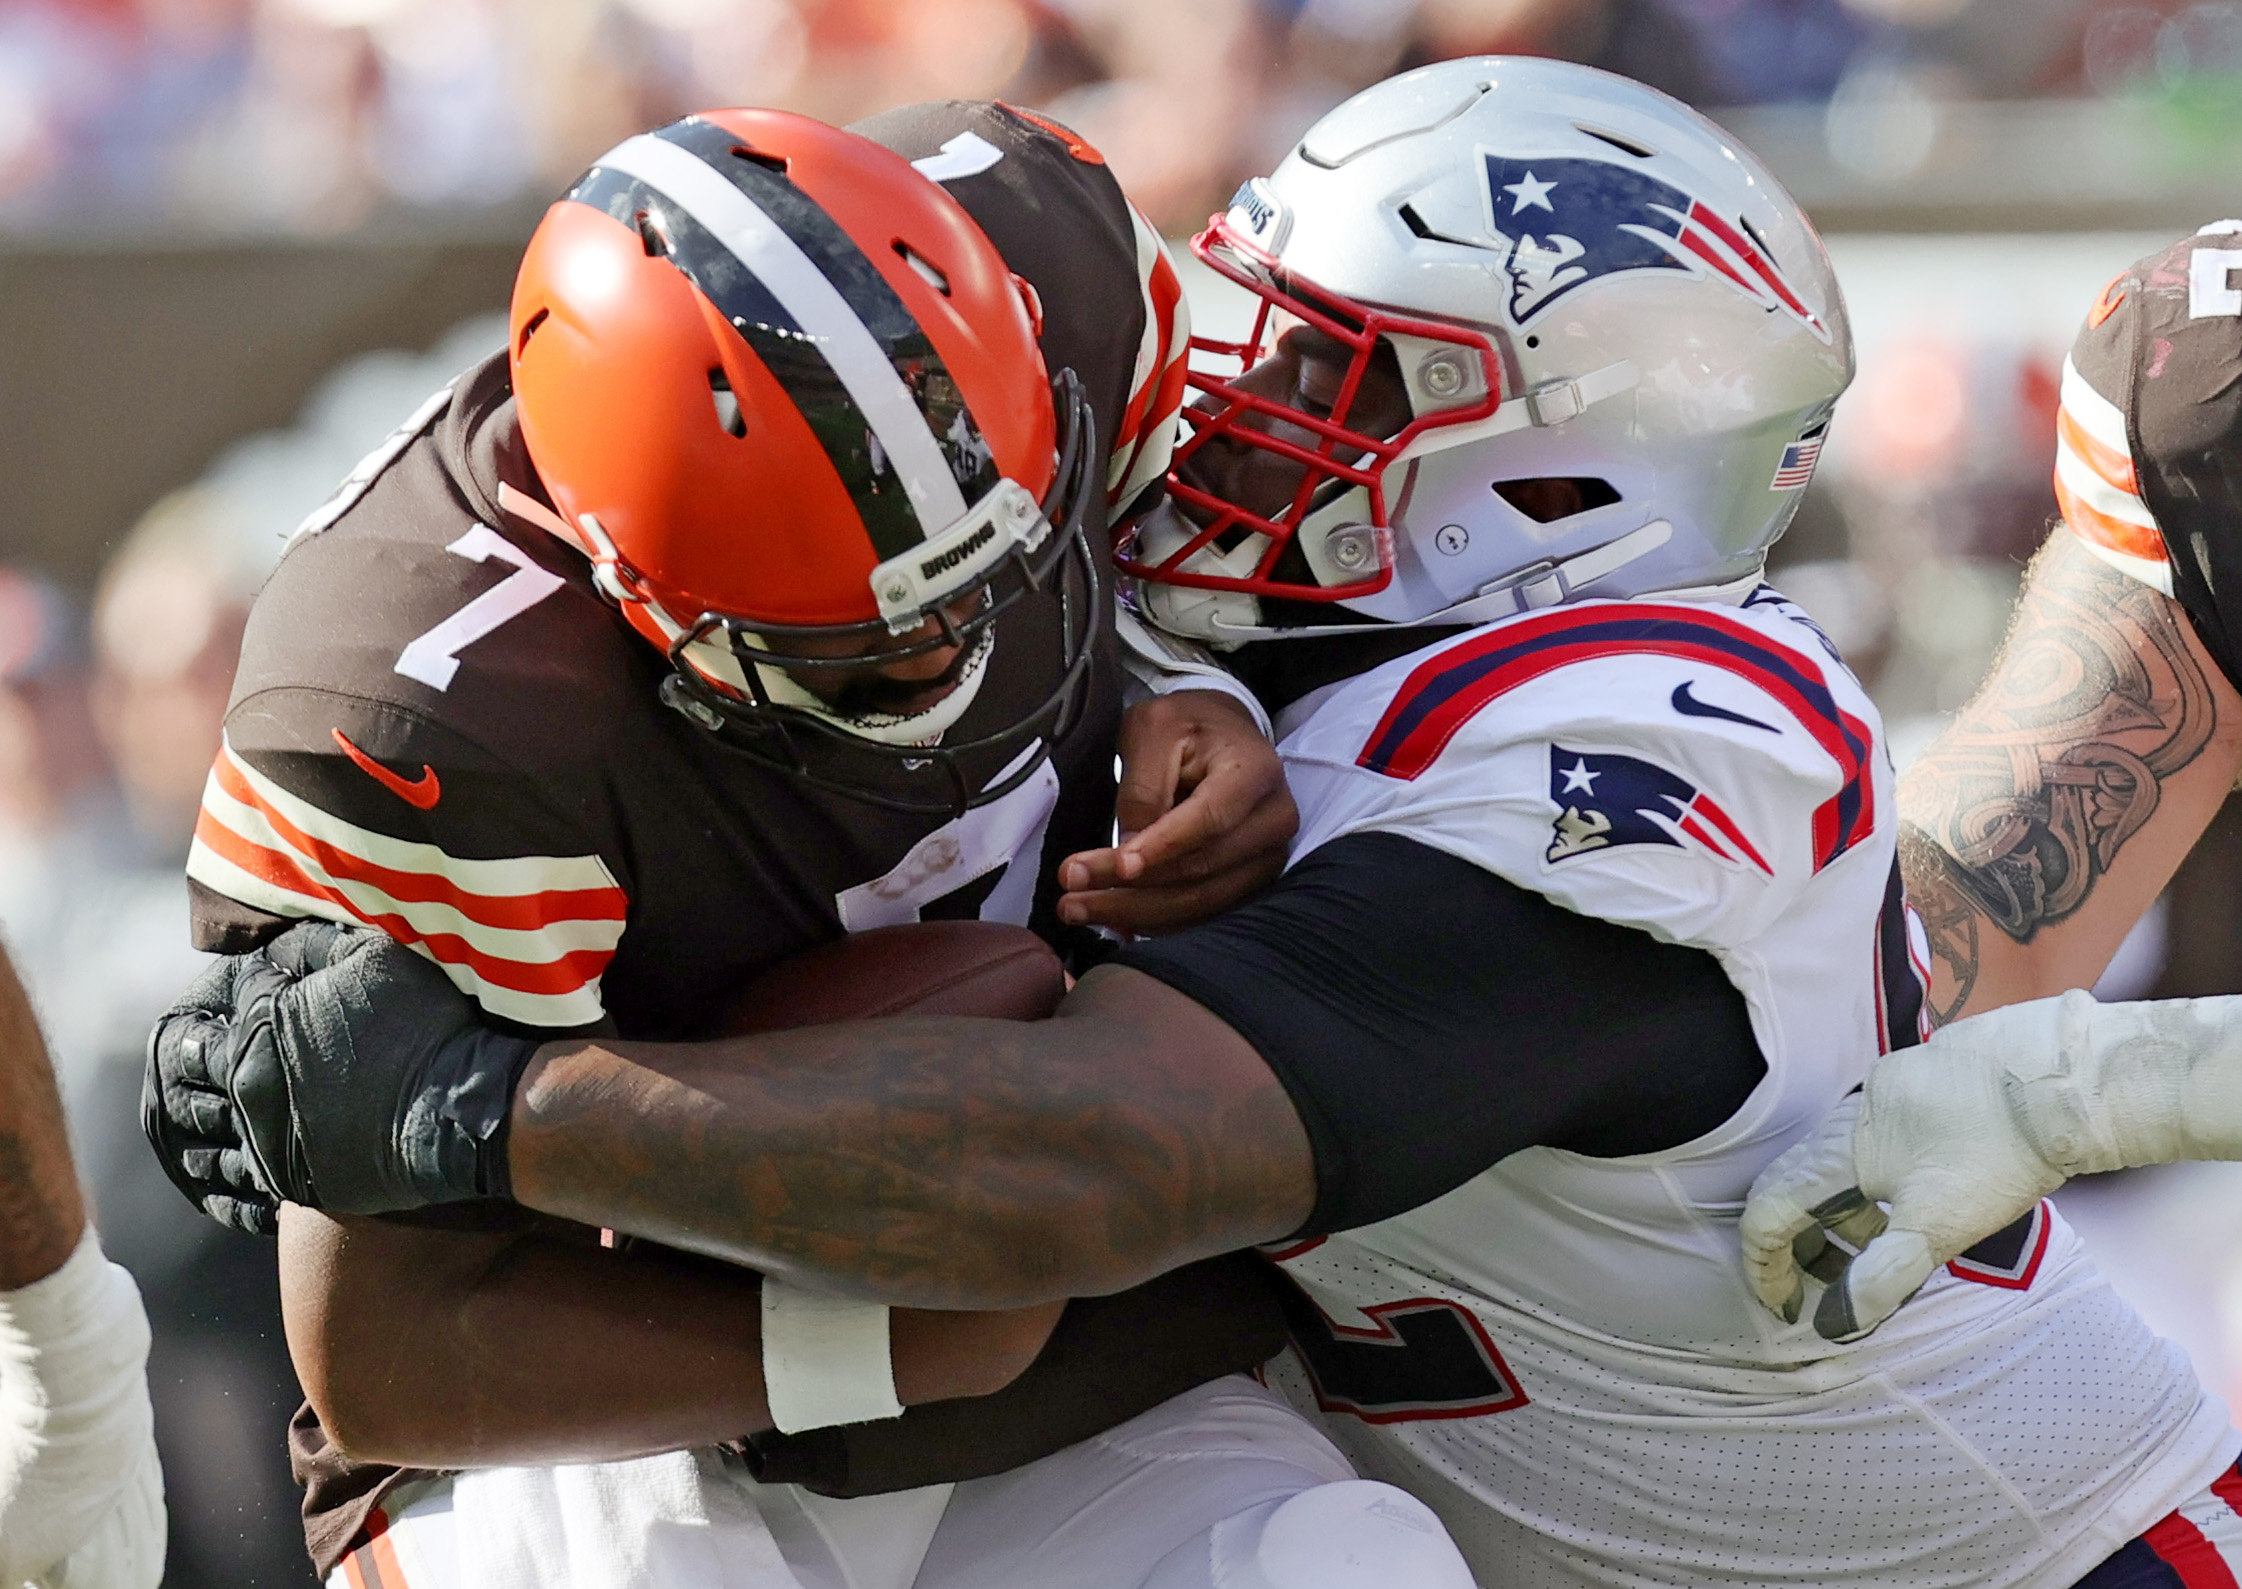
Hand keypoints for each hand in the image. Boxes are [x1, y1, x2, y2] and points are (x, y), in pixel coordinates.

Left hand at [144, 922, 538, 1231]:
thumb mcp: (377, 956)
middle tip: (192, 1050)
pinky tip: (217, 1165)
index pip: (221, 1002)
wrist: (462, 1109)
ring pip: (201, 1133)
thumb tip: (279, 946)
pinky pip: (232, 1187)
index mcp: (263, 1027)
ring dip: (192, 1117)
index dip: (224, 994)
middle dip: (189, 1055)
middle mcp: (249, 1087)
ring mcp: (267, 1143)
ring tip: (197, 1107)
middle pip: (192, 1069)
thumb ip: (316, 943)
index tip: (230, 995)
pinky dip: (214, 1177)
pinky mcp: (292, 1186)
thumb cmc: (427, 1027)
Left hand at [1056, 690, 1295, 932]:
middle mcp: (1273, 820)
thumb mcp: (1154, 729)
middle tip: (1070, 889)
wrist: (1223, 735)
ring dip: (1136, 912)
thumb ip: (1143, 786)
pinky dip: (1154, 920)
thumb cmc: (1187, 725)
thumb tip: (1128, 851)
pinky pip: (1202, 914)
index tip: (1116, 865)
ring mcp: (1267, 857)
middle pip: (1202, 869)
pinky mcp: (1250, 882)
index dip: (1162, 847)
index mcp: (1256, 772)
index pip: (1210, 819)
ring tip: (1077, 907)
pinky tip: (1111, 918)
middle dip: (1132, 886)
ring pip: (1201, 901)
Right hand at [1741, 1011, 2071, 1341]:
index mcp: (1836, 1155)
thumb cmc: (1992, 1156)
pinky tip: (1912, 1203)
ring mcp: (1877, 1099)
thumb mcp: (1936, 1230)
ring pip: (1830, 1168)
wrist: (2054, 1082)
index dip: (1766, 1267)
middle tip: (1824, 1287)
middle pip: (1789, 1188)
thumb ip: (1879, 1277)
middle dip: (1797, 1246)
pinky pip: (1864, 1148)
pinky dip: (1867, 1189)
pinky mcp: (1911, 1088)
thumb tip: (1832, 1323)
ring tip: (1879, 1251)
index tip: (1788, 1309)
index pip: (1768, 1213)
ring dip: (1837, 1220)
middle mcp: (1844, 1121)